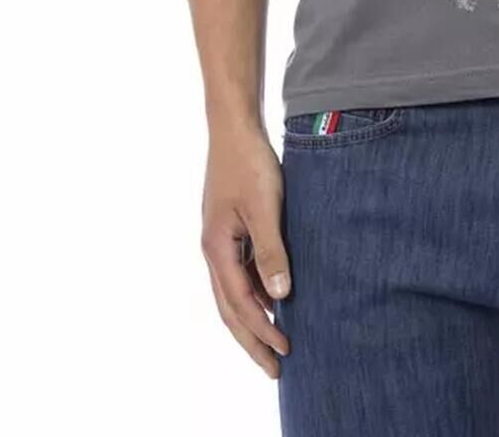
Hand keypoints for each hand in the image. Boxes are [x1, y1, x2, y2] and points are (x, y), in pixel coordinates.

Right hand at [200, 125, 292, 376]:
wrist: (235, 129)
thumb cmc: (249, 163)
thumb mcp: (265, 208)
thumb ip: (271, 251)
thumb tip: (281, 295)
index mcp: (216, 249)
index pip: (240, 305)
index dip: (262, 330)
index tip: (285, 351)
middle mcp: (213, 251)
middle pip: (230, 309)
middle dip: (252, 340)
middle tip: (274, 369)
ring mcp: (220, 241)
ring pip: (235, 293)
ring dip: (254, 318)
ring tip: (277, 341)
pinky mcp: (230, 230)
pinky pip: (241, 273)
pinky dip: (256, 292)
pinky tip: (275, 298)